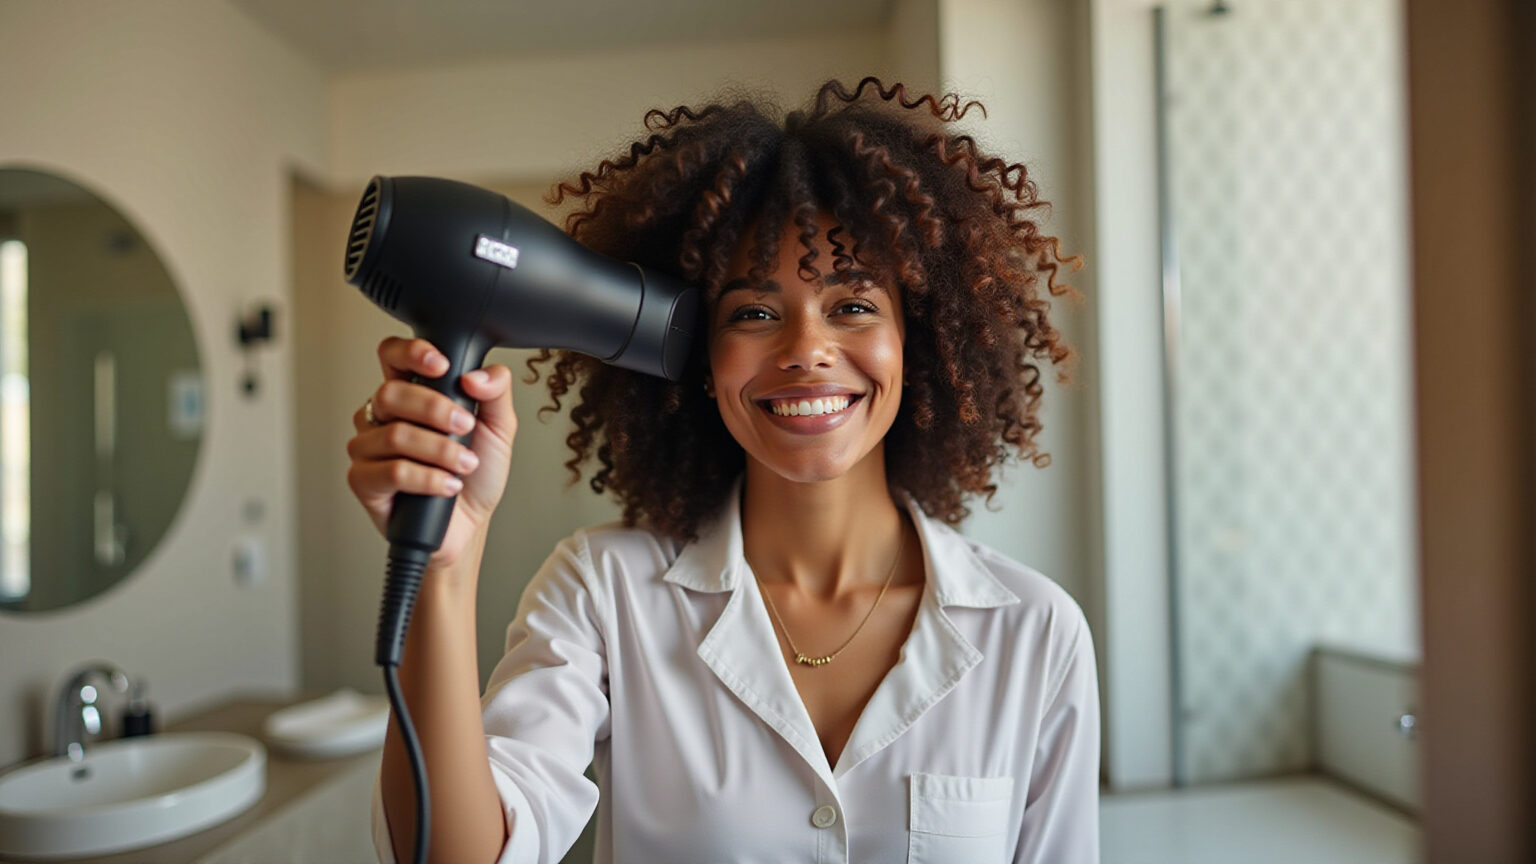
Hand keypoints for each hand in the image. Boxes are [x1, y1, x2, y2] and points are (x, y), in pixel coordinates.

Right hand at [346, 337, 516, 569]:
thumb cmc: (477, 474)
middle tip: (466, 428)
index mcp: (411, 393)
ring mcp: (369, 447)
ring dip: (440, 451)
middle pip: (391, 393)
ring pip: (394, 434)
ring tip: (464, 466)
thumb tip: (476, 375)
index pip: (393, 355)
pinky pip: (391, 471)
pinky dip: (427, 478)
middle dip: (436, 409)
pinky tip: (447, 485)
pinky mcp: (363, 480)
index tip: (442, 366)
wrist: (470, 525)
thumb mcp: (499, 428)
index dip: (411, 353)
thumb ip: (496, 392)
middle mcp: (383, 415)